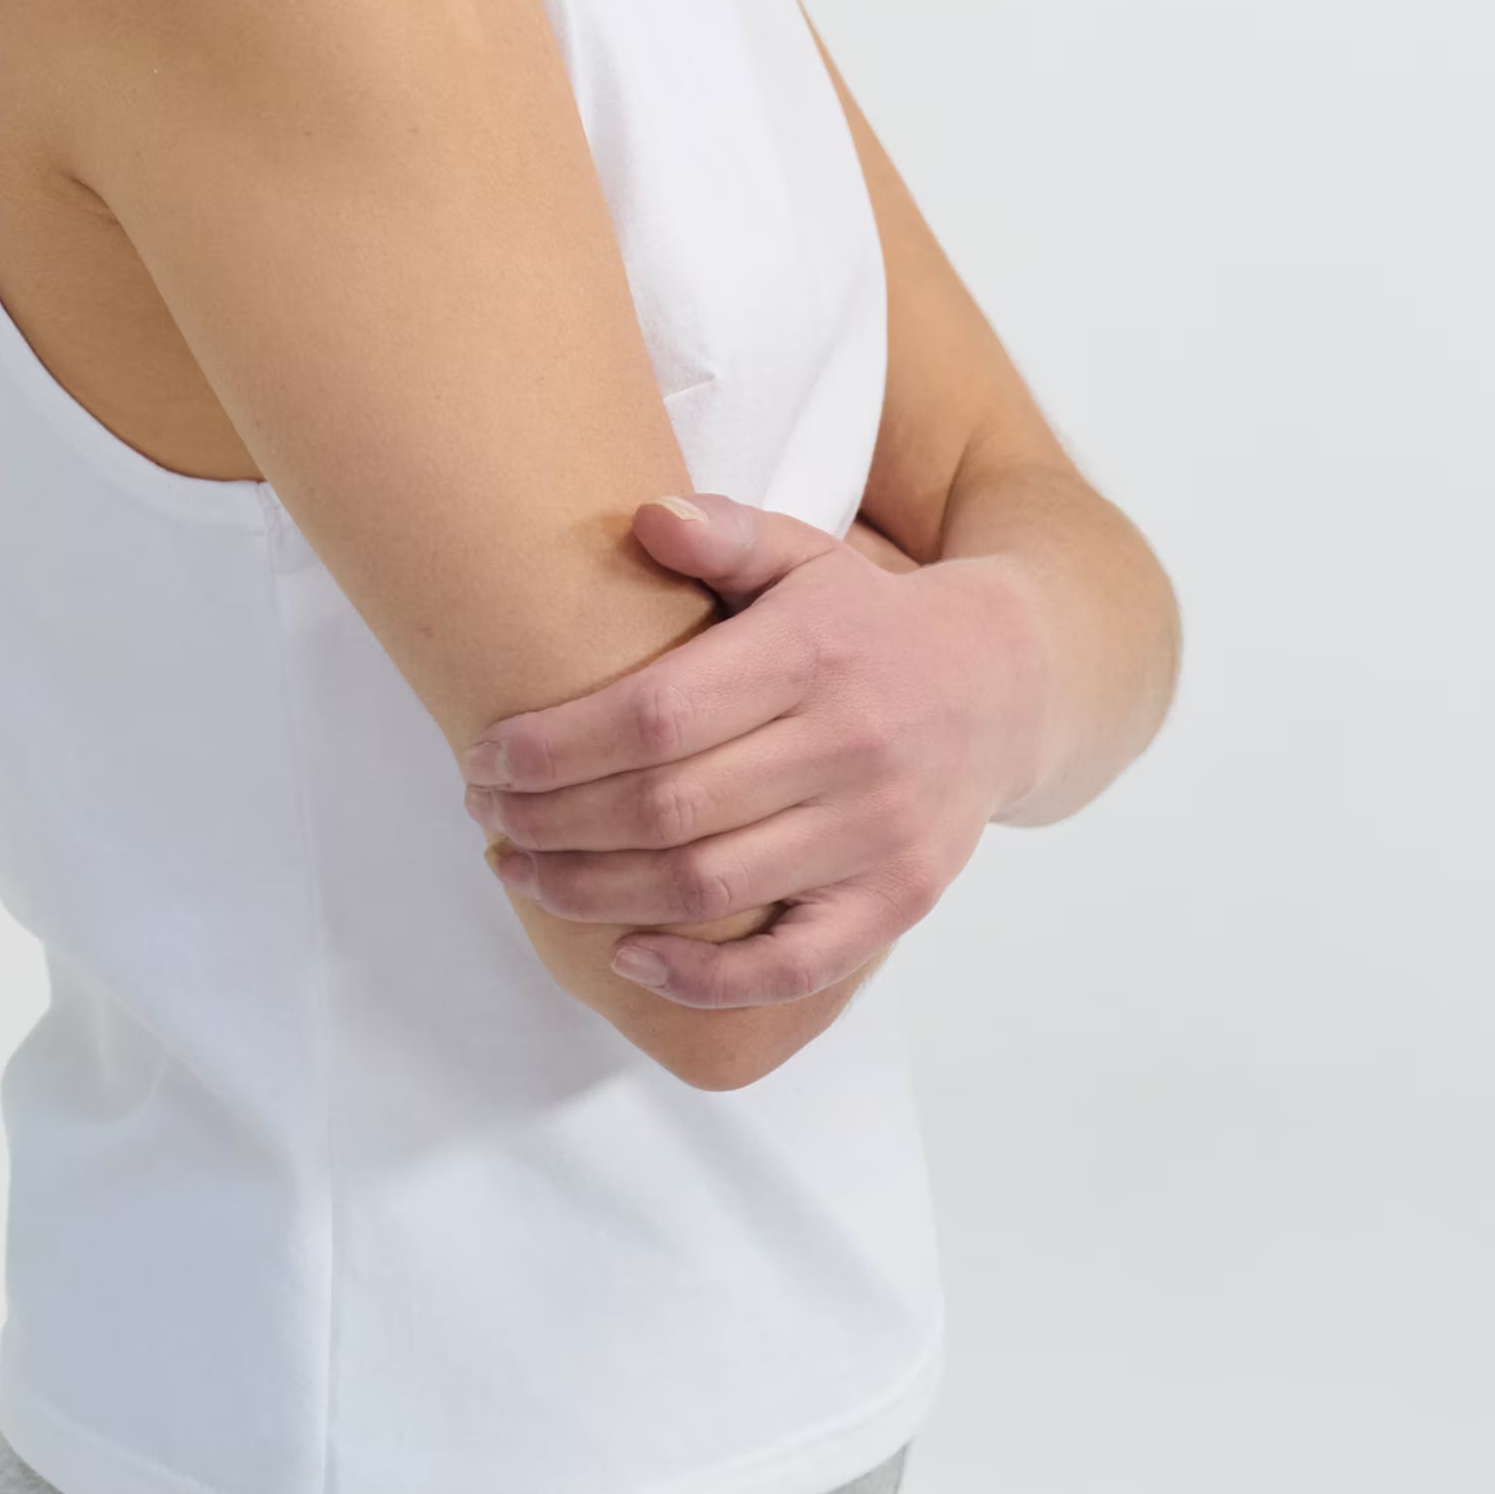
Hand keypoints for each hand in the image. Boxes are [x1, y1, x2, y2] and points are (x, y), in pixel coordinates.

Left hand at [461, 495, 1048, 1010]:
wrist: (1009, 684)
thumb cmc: (867, 623)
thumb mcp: (805, 555)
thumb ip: (727, 532)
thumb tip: (646, 519)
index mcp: (812, 653)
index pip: (655, 714)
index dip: (554, 749)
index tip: (485, 759)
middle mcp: (851, 747)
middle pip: (667, 808)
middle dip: (552, 823)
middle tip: (488, 820)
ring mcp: (880, 834)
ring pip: (709, 888)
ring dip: (595, 893)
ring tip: (525, 875)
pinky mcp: (899, 901)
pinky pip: (791, 966)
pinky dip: (703, 974)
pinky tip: (627, 951)